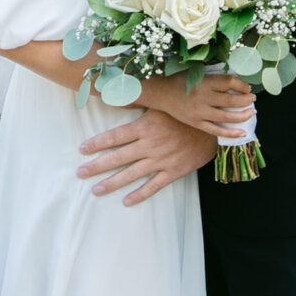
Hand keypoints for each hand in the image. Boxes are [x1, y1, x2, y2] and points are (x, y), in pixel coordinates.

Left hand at [78, 109, 216, 204]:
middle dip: (97, 165)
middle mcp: (150, 145)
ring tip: (96, 190)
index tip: (82, 150)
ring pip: (132, 174)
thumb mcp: (161, 104)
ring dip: (112, 183)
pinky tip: (126, 201)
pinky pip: (154, 186)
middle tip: (80, 172)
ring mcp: (161, 160)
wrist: (214, 126)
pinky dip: (140, 194)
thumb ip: (139, 102)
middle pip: (118, 157)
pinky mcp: (174, 171)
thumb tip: (117, 94)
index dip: (97, 144)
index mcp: (145, 127)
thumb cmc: (185, 112)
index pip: (115, 137)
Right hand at [141, 70, 255, 141]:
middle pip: (231, 100)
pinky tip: (242, 132)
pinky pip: (216, 130)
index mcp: (205, 82)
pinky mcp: (197, 123)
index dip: (242, 85)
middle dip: (246, 100)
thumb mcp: (197, 72)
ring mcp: (200, 112)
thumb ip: (215, 78)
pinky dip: (231, 132)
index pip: (230, 82)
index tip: (247, 87)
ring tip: (252, 112)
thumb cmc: (180, 80)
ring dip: (243, 115)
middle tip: (253, 98)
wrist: (161, 93)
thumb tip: (236, 83)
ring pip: (227, 117)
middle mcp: (204, 97)